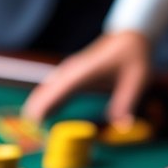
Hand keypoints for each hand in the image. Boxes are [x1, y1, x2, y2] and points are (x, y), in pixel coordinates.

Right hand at [23, 30, 151, 122]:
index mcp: (87, 71)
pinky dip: (47, 101)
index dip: (47, 103)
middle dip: (37, 108)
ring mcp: (71, 71)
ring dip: (39, 104)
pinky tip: (43, 115)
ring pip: (48, 89)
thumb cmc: (133, 57)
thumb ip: (127, 102)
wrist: (129, 37)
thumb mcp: (137, 80)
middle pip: (49, 89)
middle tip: (30, 131)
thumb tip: (122, 125)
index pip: (62, 88)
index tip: (35, 119)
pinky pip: (55, 89)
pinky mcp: (72, 75)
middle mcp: (74, 70)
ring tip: (31, 126)